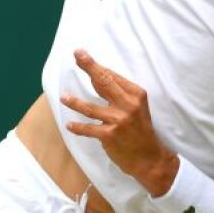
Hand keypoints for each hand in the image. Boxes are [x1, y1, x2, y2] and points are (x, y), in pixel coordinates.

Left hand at [61, 49, 178, 195]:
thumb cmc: (141, 130)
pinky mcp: (110, 136)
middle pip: (104, 82)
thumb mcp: (137, 107)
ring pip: (91, 108)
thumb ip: (119, 94)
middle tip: (77, 55)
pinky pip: (89, 129)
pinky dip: (78, 127)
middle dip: (89, 67)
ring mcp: (119, 120)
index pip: (112, 76)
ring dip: (75, 102)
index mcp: (136, 94)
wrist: (149, 158)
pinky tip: (70, 125)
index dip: (96, 65)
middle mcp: (128, 105)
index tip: (82, 55)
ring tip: (64, 97)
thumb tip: (95, 78)